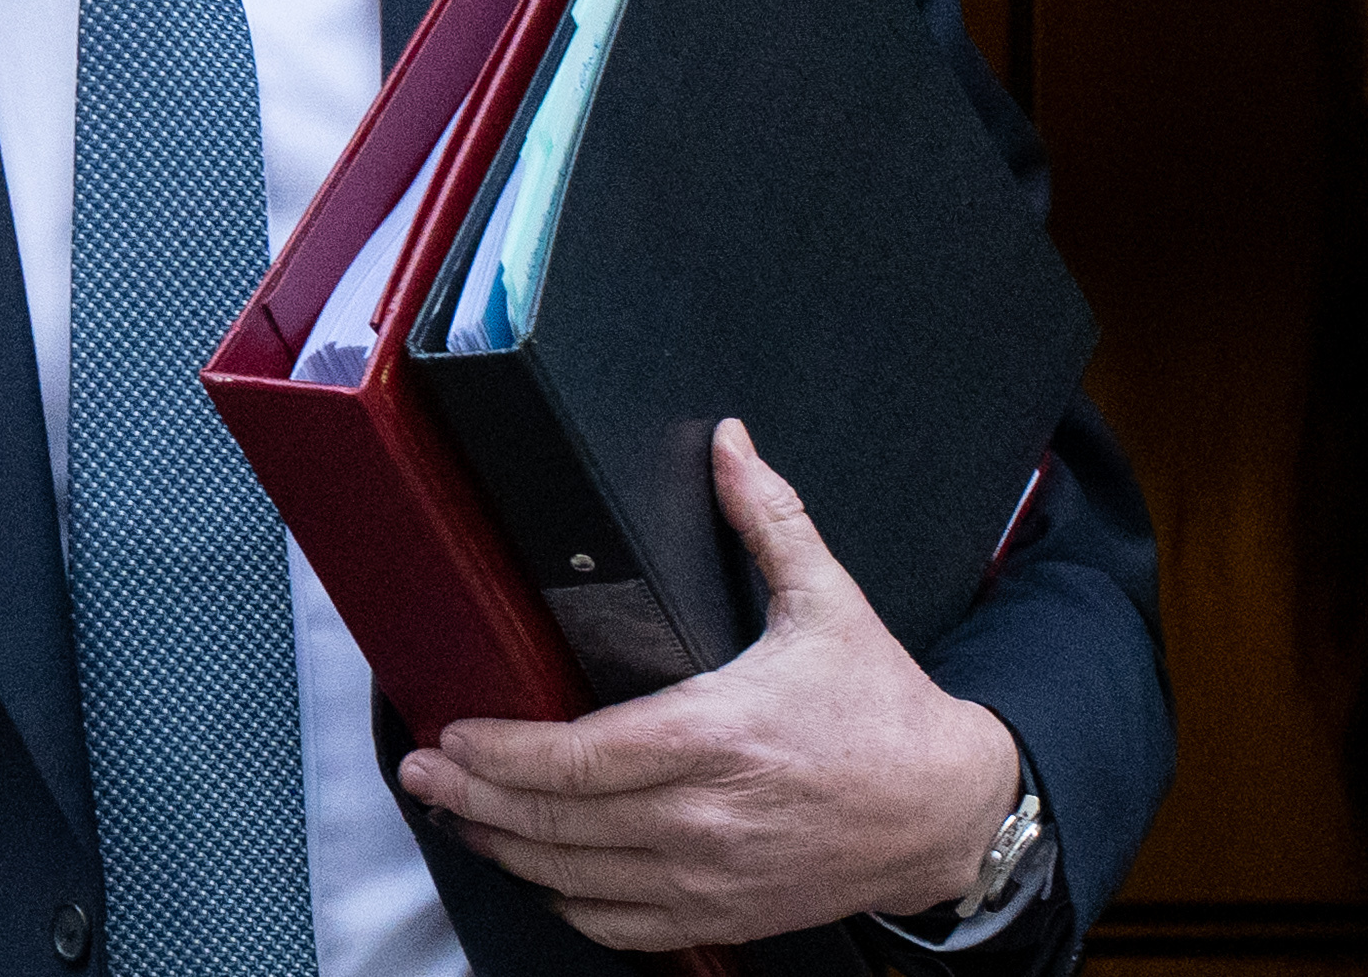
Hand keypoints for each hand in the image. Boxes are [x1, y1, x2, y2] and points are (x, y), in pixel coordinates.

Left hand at [395, 418, 1022, 950]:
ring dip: (505, 849)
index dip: (502, 753)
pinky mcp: (722, 914)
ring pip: (576, 878)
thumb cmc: (885, 711)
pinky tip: (537, 870)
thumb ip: (768, 518)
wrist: (947, 810)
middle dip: (473, 800)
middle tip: (420, 777)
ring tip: (459, 818)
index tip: (452, 735)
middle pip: (557, 822)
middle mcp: (704, 816)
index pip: (579, 757)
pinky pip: (621, 924)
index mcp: (717, 735)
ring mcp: (710, 876)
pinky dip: (567, 900)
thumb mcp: (829, 601)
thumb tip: (730, 443)